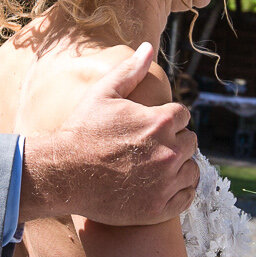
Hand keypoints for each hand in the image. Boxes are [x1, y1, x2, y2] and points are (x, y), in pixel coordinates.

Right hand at [28, 42, 198, 224]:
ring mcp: (166, 182)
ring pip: (191, 170)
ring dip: (179, 167)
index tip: (149, 129)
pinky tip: (163, 187)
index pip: (182, 116)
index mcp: (161, 121)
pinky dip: (180, 192)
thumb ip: (130, 70)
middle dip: (174, 142)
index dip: (166, 121)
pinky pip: (187, 197)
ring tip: (155, 169)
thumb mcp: (103, 93)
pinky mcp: (159, 207)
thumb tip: (149, 48)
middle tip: (150, 149)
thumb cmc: (82, 131)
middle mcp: (169, 150)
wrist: (64, 174)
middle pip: (190, 142)